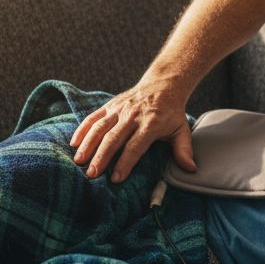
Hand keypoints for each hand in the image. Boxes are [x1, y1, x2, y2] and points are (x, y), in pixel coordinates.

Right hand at [69, 78, 196, 182]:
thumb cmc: (171, 112)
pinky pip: (93, 117)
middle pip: (113, 139)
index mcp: (150, 124)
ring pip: (100, 128)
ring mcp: (119, 110)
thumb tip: (190, 169)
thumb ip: (183, 150)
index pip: (135, 146)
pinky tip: (74, 144)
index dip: (125, 162)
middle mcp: (132, 116)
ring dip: (88, 145)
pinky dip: (82, 130)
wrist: (162, 85)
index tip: (116, 178)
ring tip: (79, 162)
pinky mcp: (109, 105)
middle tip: (91, 174)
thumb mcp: (181, 130)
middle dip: (101, 157)